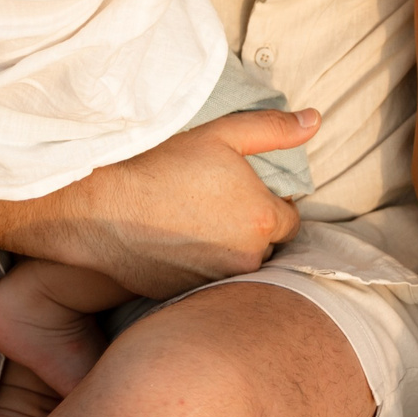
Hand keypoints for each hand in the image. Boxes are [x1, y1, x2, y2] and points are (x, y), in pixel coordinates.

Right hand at [31, 107, 314, 298]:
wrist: (100, 207)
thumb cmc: (162, 165)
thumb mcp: (222, 135)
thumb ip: (273, 129)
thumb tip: (316, 120)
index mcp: (263, 218)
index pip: (288, 220)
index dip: (267, 205)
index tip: (240, 194)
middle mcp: (247, 257)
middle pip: (265, 246)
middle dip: (250, 229)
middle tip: (214, 207)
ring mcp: (215, 281)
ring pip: (236, 265)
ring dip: (226, 250)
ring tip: (193, 224)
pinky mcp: (185, 296)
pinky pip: (206, 282)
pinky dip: (199, 267)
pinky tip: (175, 245)